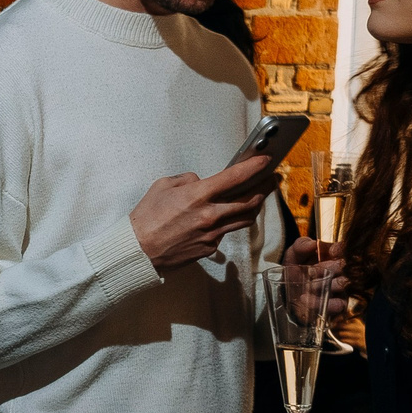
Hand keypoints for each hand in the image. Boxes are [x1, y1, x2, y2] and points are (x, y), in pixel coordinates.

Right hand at [129, 155, 278, 271]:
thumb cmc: (146, 218)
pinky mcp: (210, 248)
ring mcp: (212, 234)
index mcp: (198, 196)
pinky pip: (225, 232)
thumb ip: (187, 180)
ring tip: (259, 196)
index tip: (266, 161)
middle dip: (265, 187)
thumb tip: (200, 181)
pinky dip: (228, 222)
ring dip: (255, 206)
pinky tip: (225, 216)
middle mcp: (210, 215)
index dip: (254, 167)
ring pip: (244, 218)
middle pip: (249, 200)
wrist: (139, 251)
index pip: (235, 177)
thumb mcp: (162, 186)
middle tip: (273, 179)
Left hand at [280, 235, 344, 322]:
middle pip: (343, 266)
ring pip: (342, 284)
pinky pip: (339, 304)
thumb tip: (313, 244)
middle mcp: (340, 272)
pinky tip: (306, 299)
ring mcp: (341, 289)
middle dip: (327, 268)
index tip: (330, 252)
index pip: (344, 250)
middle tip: (312, 272)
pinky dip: (322, 302)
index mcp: (331, 257)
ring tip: (308, 286)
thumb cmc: (294, 273)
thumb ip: (300, 246)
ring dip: (324, 284)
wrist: (286, 295)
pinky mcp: (338, 305)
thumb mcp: (293, 256)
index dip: (340, 250)